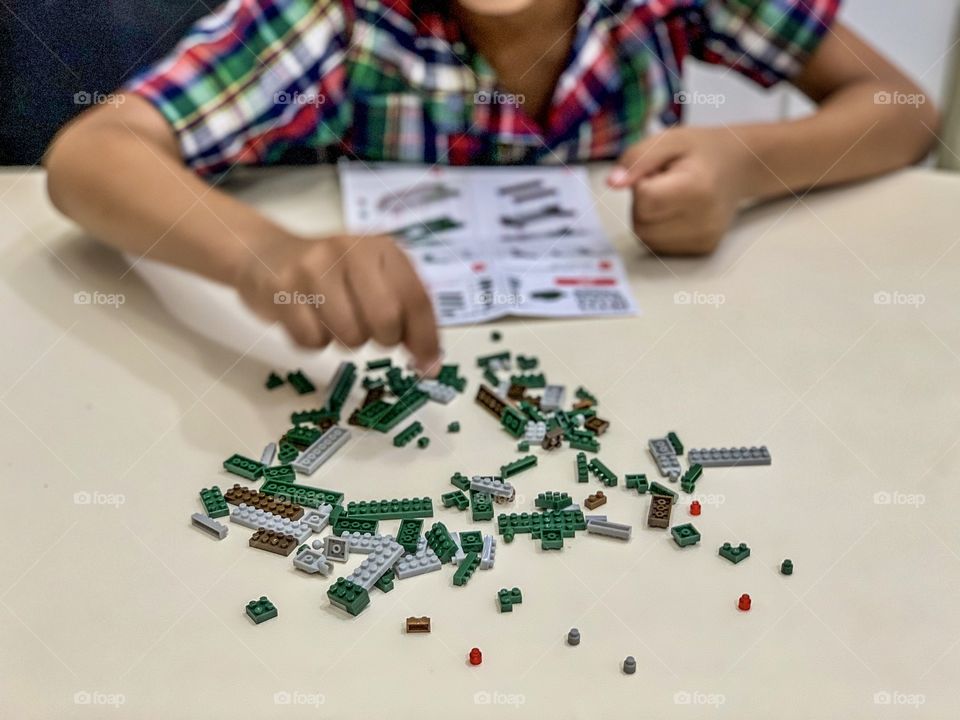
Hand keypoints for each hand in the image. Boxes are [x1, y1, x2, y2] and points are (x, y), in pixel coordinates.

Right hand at [234, 233, 440, 372]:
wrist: (265, 254)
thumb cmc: (330, 275)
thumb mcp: (373, 278)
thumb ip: (405, 311)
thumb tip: (430, 362)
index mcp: (382, 248)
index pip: (416, 298)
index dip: (426, 339)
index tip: (428, 367)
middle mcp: (351, 250)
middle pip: (386, 320)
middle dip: (382, 339)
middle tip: (368, 331)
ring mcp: (314, 268)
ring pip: (350, 335)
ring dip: (345, 340)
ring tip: (332, 317)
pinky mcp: (282, 289)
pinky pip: (312, 341)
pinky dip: (313, 341)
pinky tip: (306, 318)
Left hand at [608, 127, 752, 254]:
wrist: (738, 167)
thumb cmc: (701, 152)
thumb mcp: (668, 140)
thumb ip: (636, 158)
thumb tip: (612, 183)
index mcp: (697, 188)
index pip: (644, 198)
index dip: (643, 181)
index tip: (660, 170)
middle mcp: (703, 220)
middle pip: (641, 223)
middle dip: (643, 202)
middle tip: (666, 182)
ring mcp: (704, 239)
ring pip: (646, 238)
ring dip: (649, 217)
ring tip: (672, 196)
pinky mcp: (702, 249)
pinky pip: (659, 246)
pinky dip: (659, 230)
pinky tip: (677, 211)